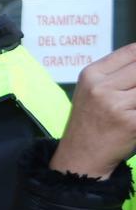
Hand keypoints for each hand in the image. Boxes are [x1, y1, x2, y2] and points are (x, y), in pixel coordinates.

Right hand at [51, 42, 135, 179]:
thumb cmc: (90, 123)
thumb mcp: (92, 91)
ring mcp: (116, 105)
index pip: (132, 51)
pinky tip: (134, 119)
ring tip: (133, 106)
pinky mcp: (131, 122)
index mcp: (91, 75)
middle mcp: (101, 87)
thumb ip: (117, 73)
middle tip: (134, 96)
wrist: (80, 157)